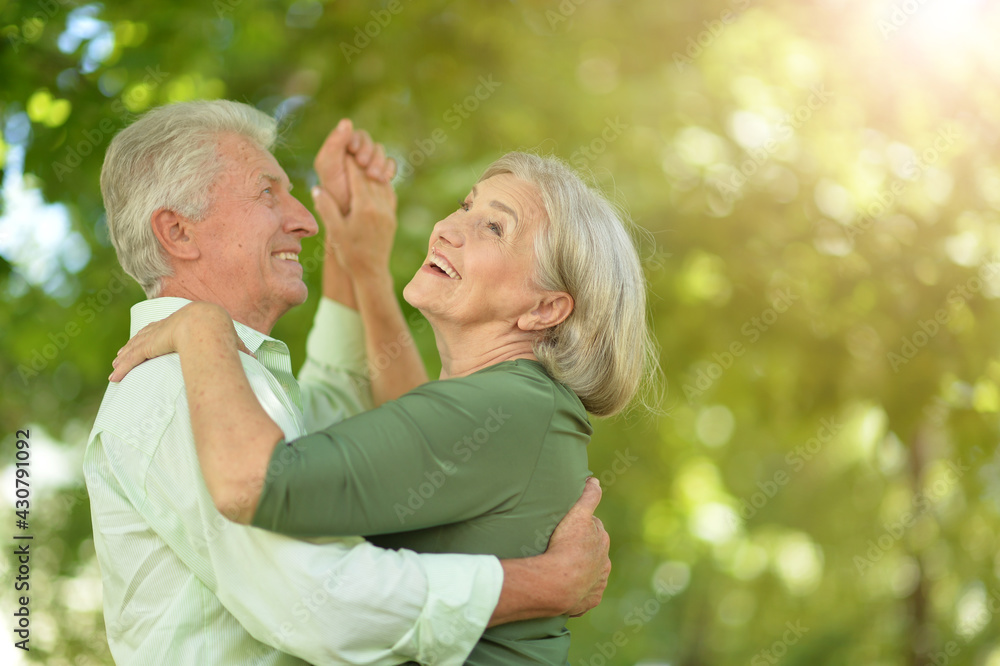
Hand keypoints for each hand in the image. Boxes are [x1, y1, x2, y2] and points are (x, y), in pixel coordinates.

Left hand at [108, 302, 251, 381]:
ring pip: (135, 348)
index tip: (149, 340)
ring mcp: (155, 336)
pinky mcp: (149, 346)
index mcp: (184, 323)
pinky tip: (114, 377)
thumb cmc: (222, 331)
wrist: (209, 325)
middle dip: (134, 345)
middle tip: (124, 354)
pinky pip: (132, 360)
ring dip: (124, 357)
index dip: (156, 335)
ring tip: (116, 365)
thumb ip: (239, 349)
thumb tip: (255, 358)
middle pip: (145, 337)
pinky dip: (122, 369)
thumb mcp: (231, 340)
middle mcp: (166, 327)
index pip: (165, 329)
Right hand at [311, 157, 396, 279]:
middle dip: (361, 159)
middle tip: (352, 147)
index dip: (349, 160)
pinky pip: (388, 193)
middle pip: (370, 174)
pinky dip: (380, 182)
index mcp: (364, 207)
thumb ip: (327, 208)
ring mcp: (388, 211)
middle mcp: (380, 206)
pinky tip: (374, 179)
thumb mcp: (335, 231)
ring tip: (362, 159)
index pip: (357, 175)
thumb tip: (318, 187)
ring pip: (382, 182)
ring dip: (372, 168)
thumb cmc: (350, 253)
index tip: (343, 146)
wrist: (371, 273)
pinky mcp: (392, 217)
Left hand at [314, 119, 395, 215]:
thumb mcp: (329, 166)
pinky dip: (389, 169)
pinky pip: (391, 165)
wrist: (347, 216)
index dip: (358, 142)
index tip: (353, 152)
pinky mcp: (381, 175)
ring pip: (381, 153)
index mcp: (342, 149)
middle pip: (371, 143)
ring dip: (379, 162)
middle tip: (364, 167)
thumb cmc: (333, 191)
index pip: (356, 135)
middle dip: (369, 153)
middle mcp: (356, 154)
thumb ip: (335, 143)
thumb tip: (347, 120)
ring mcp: (370, 164)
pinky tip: (383, 179)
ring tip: (374, 177)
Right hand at [547, 477, 610, 616]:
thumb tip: (595, 480)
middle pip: (593, 551)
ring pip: (590, 574)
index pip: (594, 528)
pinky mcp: (588, 601)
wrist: (558, 583)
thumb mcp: (578, 514)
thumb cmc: (566, 546)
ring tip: (562, 568)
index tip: (569, 526)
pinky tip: (565, 587)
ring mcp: (596, 584)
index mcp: (602, 542)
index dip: (582, 525)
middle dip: (583, 548)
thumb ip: (589, 496)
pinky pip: (584, 594)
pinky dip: (578, 591)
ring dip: (580, 570)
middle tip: (563, 546)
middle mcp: (603, 564)